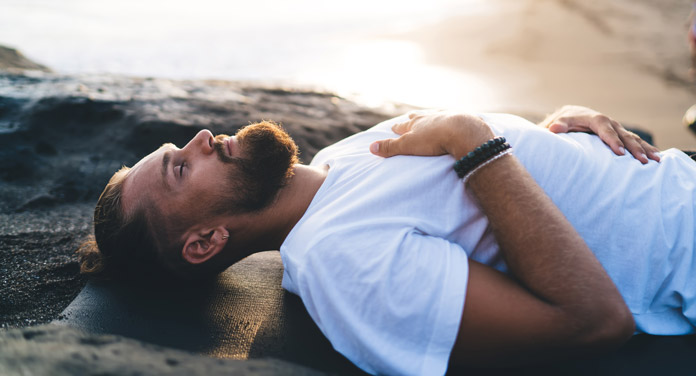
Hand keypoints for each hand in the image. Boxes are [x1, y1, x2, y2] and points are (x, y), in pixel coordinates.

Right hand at [369, 111, 494, 158]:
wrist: (461, 130)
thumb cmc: (433, 139)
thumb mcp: (408, 145)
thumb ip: (390, 147)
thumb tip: (371, 147)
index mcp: (416, 124)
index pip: (403, 126)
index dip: (398, 128)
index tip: (393, 127)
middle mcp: (430, 118)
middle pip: (419, 117)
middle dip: (413, 119)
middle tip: (410, 117)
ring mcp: (446, 117)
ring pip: (436, 116)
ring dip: (432, 118)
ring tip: (430, 118)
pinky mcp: (462, 120)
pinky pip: (455, 119)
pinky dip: (452, 120)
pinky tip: (454, 121)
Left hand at [539, 105, 659, 163]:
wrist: (572, 116)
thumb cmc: (564, 122)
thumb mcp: (559, 122)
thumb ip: (558, 125)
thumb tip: (553, 129)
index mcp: (595, 118)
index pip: (605, 129)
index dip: (612, 140)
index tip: (619, 152)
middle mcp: (609, 123)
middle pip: (623, 135)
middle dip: (633, 148)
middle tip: (642, 160)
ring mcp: (616, 128)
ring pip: (633, 138)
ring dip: (645, 149)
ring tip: (656, 160)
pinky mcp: (620, 135)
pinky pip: (634, 142)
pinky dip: (645, 148)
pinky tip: (656, 157)